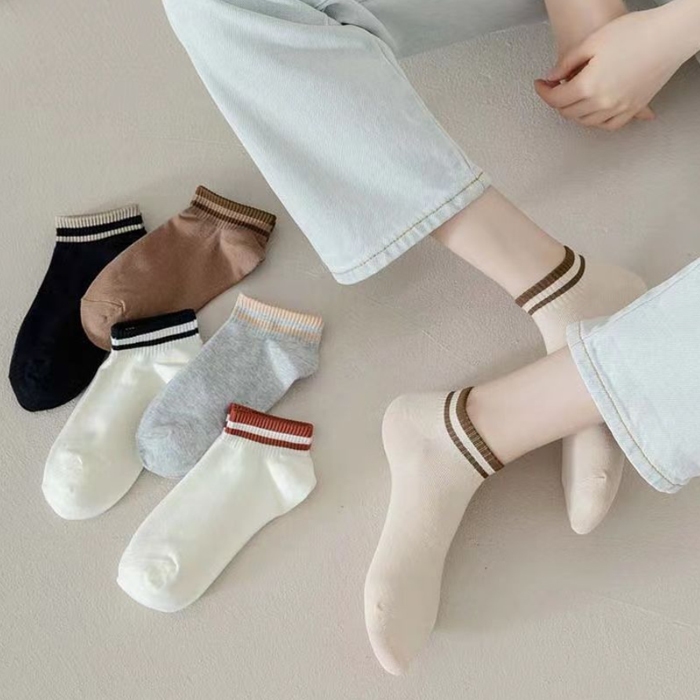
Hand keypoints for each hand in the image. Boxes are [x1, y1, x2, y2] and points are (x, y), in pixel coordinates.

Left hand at [535, 8, 687, 130]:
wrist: (669, 36)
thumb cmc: (636, 33)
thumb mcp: (592, 42)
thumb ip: (567, 63)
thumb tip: (552, 77)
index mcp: (588, 86)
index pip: (556, 99)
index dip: (543, 91)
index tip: (541, 85)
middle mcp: (602, 103)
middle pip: (568, 112)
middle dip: (557, 101)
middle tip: (555, 89)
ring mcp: (618, 109)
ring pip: (585, 122)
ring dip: (574, 112)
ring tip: (572, 98)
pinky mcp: (633, 109)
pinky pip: (608, 125)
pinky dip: (596, 121)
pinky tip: (593, 111)